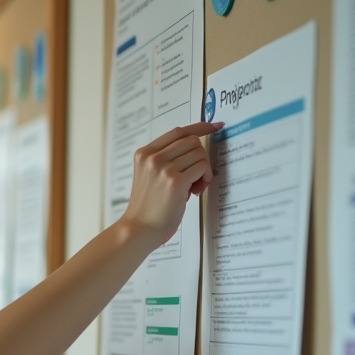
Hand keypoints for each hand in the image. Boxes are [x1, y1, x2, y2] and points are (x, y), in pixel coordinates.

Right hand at [119, 122, 221, 245]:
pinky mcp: (175, 181)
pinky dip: (204, 178)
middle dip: (200, 157)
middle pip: (192, 141)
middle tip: (196, 177)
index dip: (199, 127)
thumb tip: (195, 148)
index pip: (177, 132)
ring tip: (193, 187)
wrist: (139, 229)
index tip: (214, 126)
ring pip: (200, 154)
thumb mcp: (149, 176)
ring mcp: (163, 168)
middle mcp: (152, 157)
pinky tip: (194, 191)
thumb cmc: (148, 207)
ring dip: (203, 170)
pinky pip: (202, 168)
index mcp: (144, 153)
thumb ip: (165, 159)